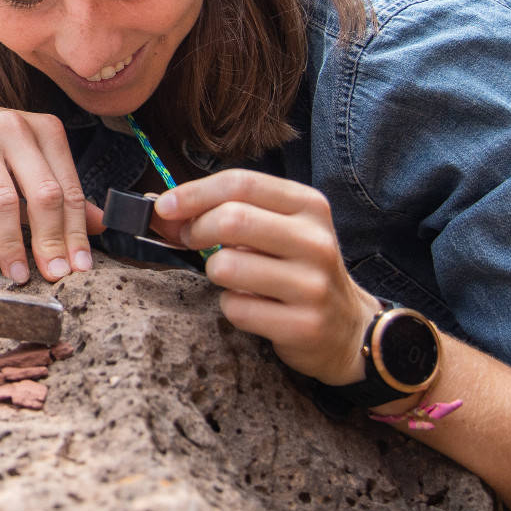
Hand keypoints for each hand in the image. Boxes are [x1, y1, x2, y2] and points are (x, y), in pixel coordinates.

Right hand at [0, 95, 102, 282]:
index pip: (69, 188)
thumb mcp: (26, 157)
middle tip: (52, 274)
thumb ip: (60, 188)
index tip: (79, 266)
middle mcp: (14, 128)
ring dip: (12, 246)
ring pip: (5, 202)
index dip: (76, 232)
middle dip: (50, 242)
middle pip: (43, 194)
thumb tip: (99, 225)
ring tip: (16, 272)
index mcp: (44, 129)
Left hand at [154, 170, 381, 386]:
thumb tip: (162, 209)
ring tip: (236, 279)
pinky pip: (235, 308)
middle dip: (196, 230)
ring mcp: (313, 285)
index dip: (193, 193)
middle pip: (232, 219)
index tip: (164, 207)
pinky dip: (231, 307)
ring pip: (226, 267)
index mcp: (308, 206)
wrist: (348, 328)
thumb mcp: (278, 228)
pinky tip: (254, 307)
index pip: (241, 183)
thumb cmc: (297, 269)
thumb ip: (228, 210)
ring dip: (215, 273)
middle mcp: (316, 241)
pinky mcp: (303, 324)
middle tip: (192, 241)